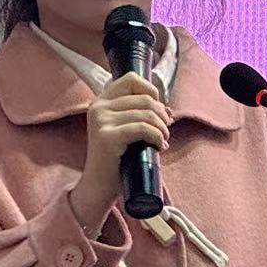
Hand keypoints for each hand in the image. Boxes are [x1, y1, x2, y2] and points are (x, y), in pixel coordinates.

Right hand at [69, 72, 170, 225]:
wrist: (100, 187)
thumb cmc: (116, 159)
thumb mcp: (127, 130)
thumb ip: (141, 115)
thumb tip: (168, 109)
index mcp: (101, 102)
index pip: (131, 79)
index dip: (151, 90)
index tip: (157, 109)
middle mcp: (98, 107)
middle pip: (144, 98)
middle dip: (162, 114)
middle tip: (165, 130)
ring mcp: (101, 121)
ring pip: (146, 113)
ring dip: (162, 127)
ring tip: (162, 140)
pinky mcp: (107, 136)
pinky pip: (143, 128)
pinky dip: (157, 136)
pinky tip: (159, 146)